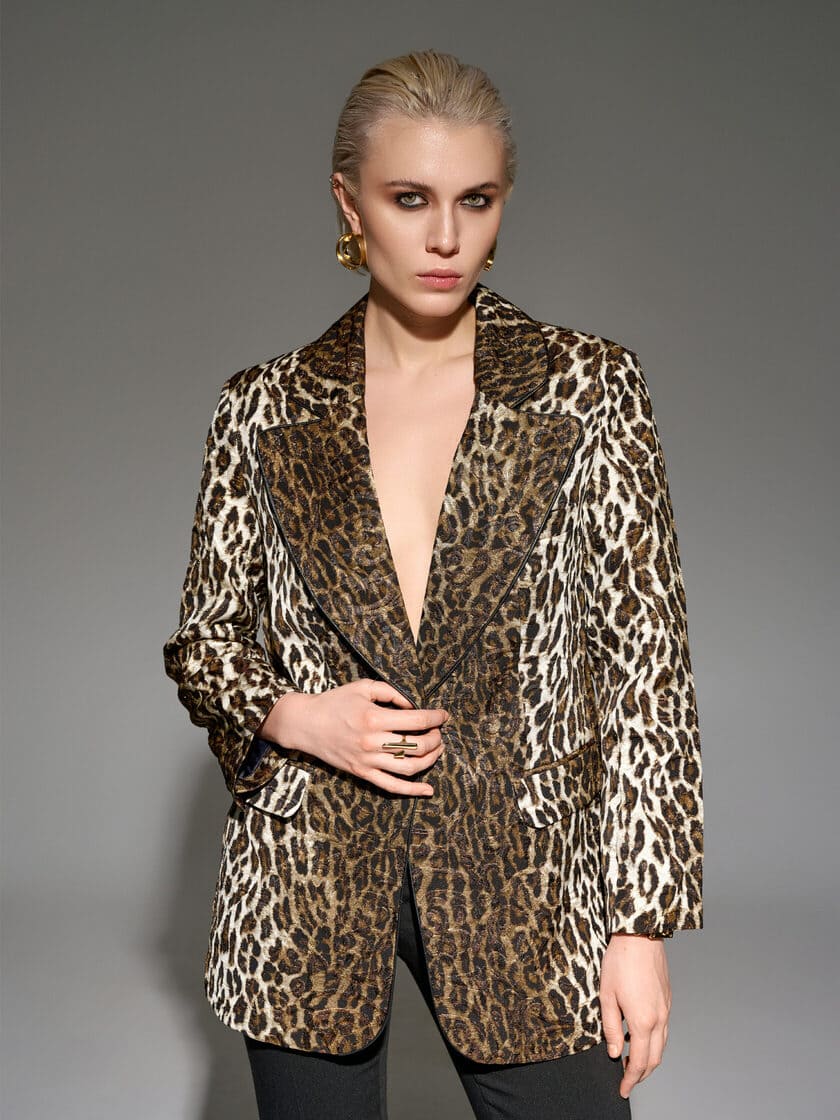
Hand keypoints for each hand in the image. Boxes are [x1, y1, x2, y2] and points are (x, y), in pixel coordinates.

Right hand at [257, 678, 447, 796]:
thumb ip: (392, 692)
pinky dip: (412, 790)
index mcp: (374, 718)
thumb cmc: (335, 702)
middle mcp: (372, 742)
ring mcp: (368, 761)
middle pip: (417, 745)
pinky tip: (428, 790)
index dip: (436, 718)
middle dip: (436, 738)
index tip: (443, 715)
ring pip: (409, 768)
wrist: (305, 724)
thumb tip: (415, 704)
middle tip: (439, 732)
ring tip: (437, 749)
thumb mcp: (363, 687)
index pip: (417, 721)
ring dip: (430, 759)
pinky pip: (391, 787)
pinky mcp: (362, 773)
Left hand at [599, 932, 671, 1098]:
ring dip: (649, 1058)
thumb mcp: (607, 995)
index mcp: (643, 1021)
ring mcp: (666, 1008)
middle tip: (627, 1079)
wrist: (640, 935)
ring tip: (631, 1059)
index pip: (640, 1062)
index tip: (623, 1089)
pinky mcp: (667, 999)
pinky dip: (653, 1040)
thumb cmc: (620, 961)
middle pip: (655, 1058)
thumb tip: (615, 1052)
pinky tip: (638, 1034)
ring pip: (662, 1044)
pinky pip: (663, 1028)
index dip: (631, 1079)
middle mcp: (659, 1018)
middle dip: (642, 1073)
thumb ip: (612, 1027)